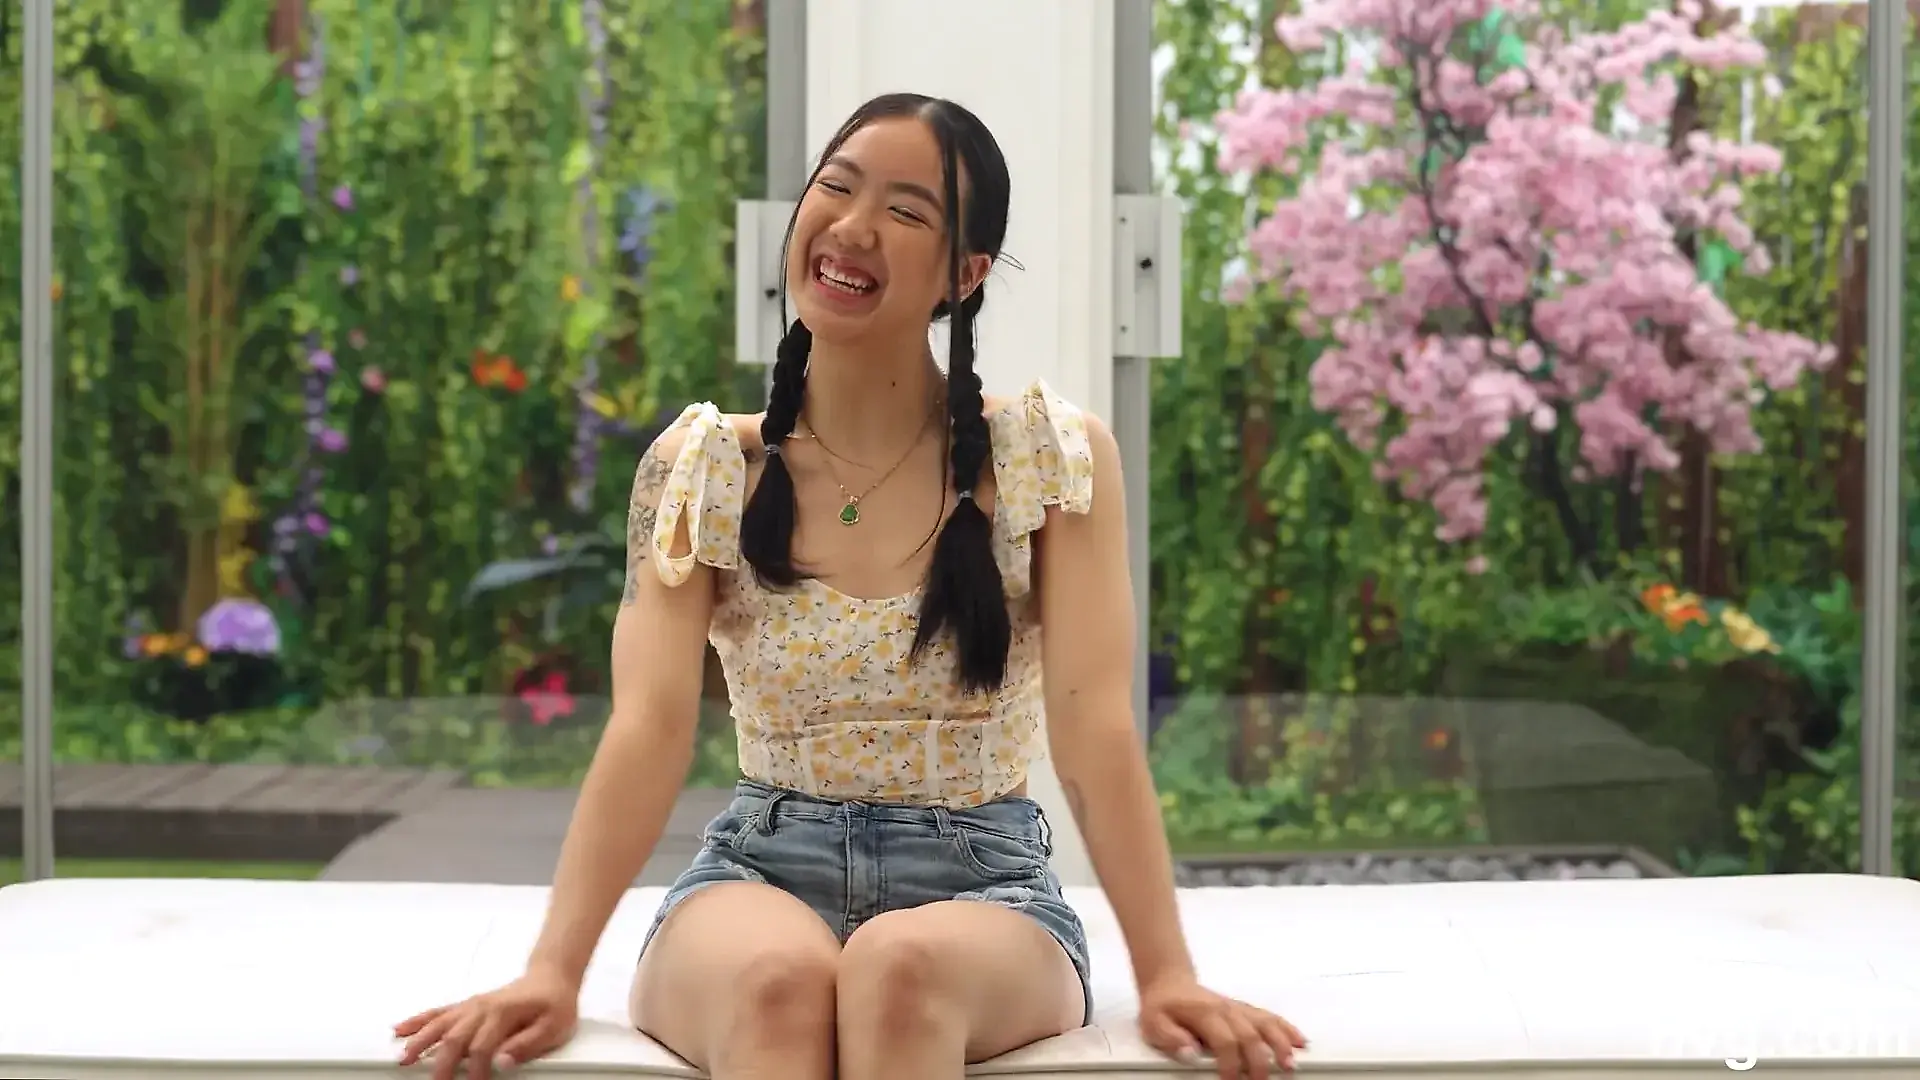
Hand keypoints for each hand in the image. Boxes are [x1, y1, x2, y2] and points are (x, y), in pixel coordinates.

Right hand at [393, 967, 580, 1079]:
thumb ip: (528, 1045)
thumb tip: (503, 1061)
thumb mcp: (553, 1027)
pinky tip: (401, 1029)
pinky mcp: (467, 1006)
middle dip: (441, 1064)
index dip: (475, 1071)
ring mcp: (471, 1006)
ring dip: (420, 1040)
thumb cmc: (554, 1004)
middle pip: (454, 1038)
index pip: (482, 1047)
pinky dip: (418, 1020)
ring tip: (403, 1058)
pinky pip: (438, 1012)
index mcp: (503, 1013)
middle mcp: (482, 1008)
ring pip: (439, 1023)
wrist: (552, 978)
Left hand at [1137, 972, 1306, 1078]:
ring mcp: (1238, 1009)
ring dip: (1280, 1044)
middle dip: (1259, 1061)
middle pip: (1250, 1035)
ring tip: (1290, 1064)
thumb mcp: (1154, 1023)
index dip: (1230, 1063)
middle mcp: (1226, 1010)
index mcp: (1205, 1014)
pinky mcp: (1245, 1010)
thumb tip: (1189, 1053)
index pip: (1224, 1040)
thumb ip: (1171, 1038)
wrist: (1168, 983)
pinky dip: (1286, 1028)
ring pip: (1266, 1023)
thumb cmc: (1163, 1006)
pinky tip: (1299, 1041)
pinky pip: (1270, 1017)